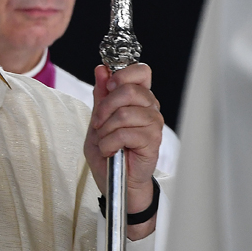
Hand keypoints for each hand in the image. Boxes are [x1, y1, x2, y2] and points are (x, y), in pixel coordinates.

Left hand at [84, 63, 162, 239]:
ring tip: (105, 140)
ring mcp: (153, 124)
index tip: (108, 87)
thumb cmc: (108, 151)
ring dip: (106, 129)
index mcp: (138, 97)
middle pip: (129, 90)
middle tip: (98, 123)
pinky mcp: (152, 142)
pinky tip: (110, 150)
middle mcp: (150, 107)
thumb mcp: (97, 120)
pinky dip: (110, 143)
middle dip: (105, 106)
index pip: (141, 71)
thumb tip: (102, 70)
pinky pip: (126, 133)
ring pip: (125, 113)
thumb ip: (101, 96)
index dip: (123, 74)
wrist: (114, 180)